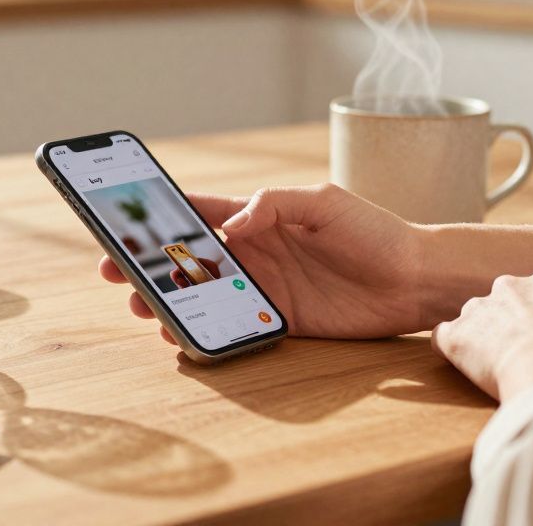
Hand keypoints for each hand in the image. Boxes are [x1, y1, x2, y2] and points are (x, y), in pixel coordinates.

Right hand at [98, 183, 431, 343]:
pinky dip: (203, 329)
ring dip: (169, 299)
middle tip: (117, 272)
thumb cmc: (374, 230)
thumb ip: (273, 205)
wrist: (415, 279)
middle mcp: (255, 252)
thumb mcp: (323, 200)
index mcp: (258, 216)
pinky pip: (231, 325)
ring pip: (203, 294)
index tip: (123, 221)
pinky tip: (182, 333)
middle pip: (189, 258)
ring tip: (144, 305)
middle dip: (149, 263)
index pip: (199, 212)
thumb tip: (229, 226)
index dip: (160, 216)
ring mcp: (264, 287)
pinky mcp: (279, 320)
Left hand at [432, 266, 532, 400]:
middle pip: (504, 304)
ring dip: (484, 341)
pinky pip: (445, 339)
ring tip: (503, 371)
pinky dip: (454, 353)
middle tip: (526, 358)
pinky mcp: (457, 334)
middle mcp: (510, 285)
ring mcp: (480, 308)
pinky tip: (470, 372)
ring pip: (475, 322)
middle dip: (511, 327)